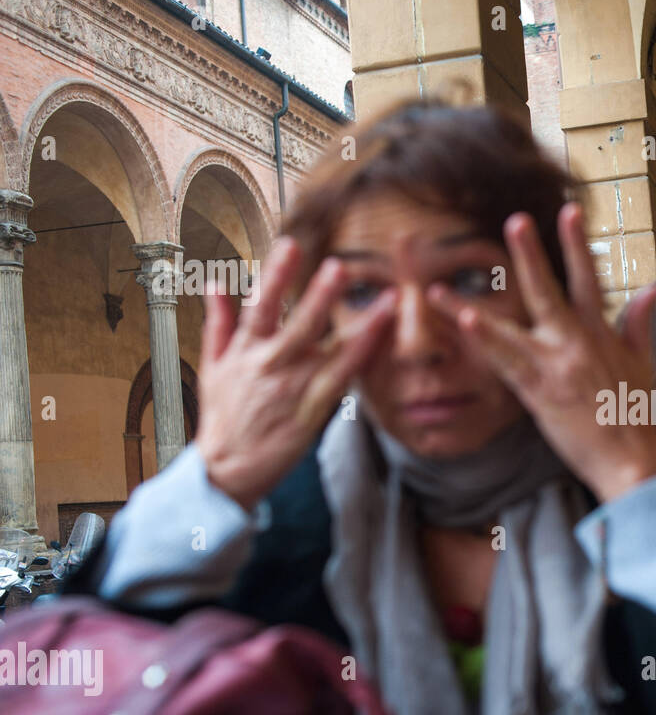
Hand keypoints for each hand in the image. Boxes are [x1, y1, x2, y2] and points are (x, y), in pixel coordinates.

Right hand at [196, 239, 396, 510]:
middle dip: (318, 295)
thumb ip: (219, 321)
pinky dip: (360, 360)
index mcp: (245, 351)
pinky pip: (342, 381)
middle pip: (297, 325)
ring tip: (384, 301)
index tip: (290, 245)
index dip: (274, 275)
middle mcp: (269, 366)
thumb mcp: (212, 366)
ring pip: (328, 352)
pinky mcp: (312, 412)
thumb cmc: (224, 417)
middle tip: (340, 266)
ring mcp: (293, 390)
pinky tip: (380, 342)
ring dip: (358, 325)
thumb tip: (216, 283)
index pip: (258, 305)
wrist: (226, 469)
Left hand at [430, 203, 655, 503]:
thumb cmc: (636, 414)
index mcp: (601, 333)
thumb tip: (654, 288)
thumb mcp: (644, 363)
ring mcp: (556, 365)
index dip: (578, 245)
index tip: (568, 211)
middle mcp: (577, 342)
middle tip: (516, 220)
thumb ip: (640, 323)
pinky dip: (486, 341)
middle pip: (548, 291)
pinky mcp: (540, 391)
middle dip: (531, 254)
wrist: (632, 458)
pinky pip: (506, 362)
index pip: (589, 280)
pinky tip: (466, 321)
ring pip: (508, 328)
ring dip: (470, 306)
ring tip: (438, 288)